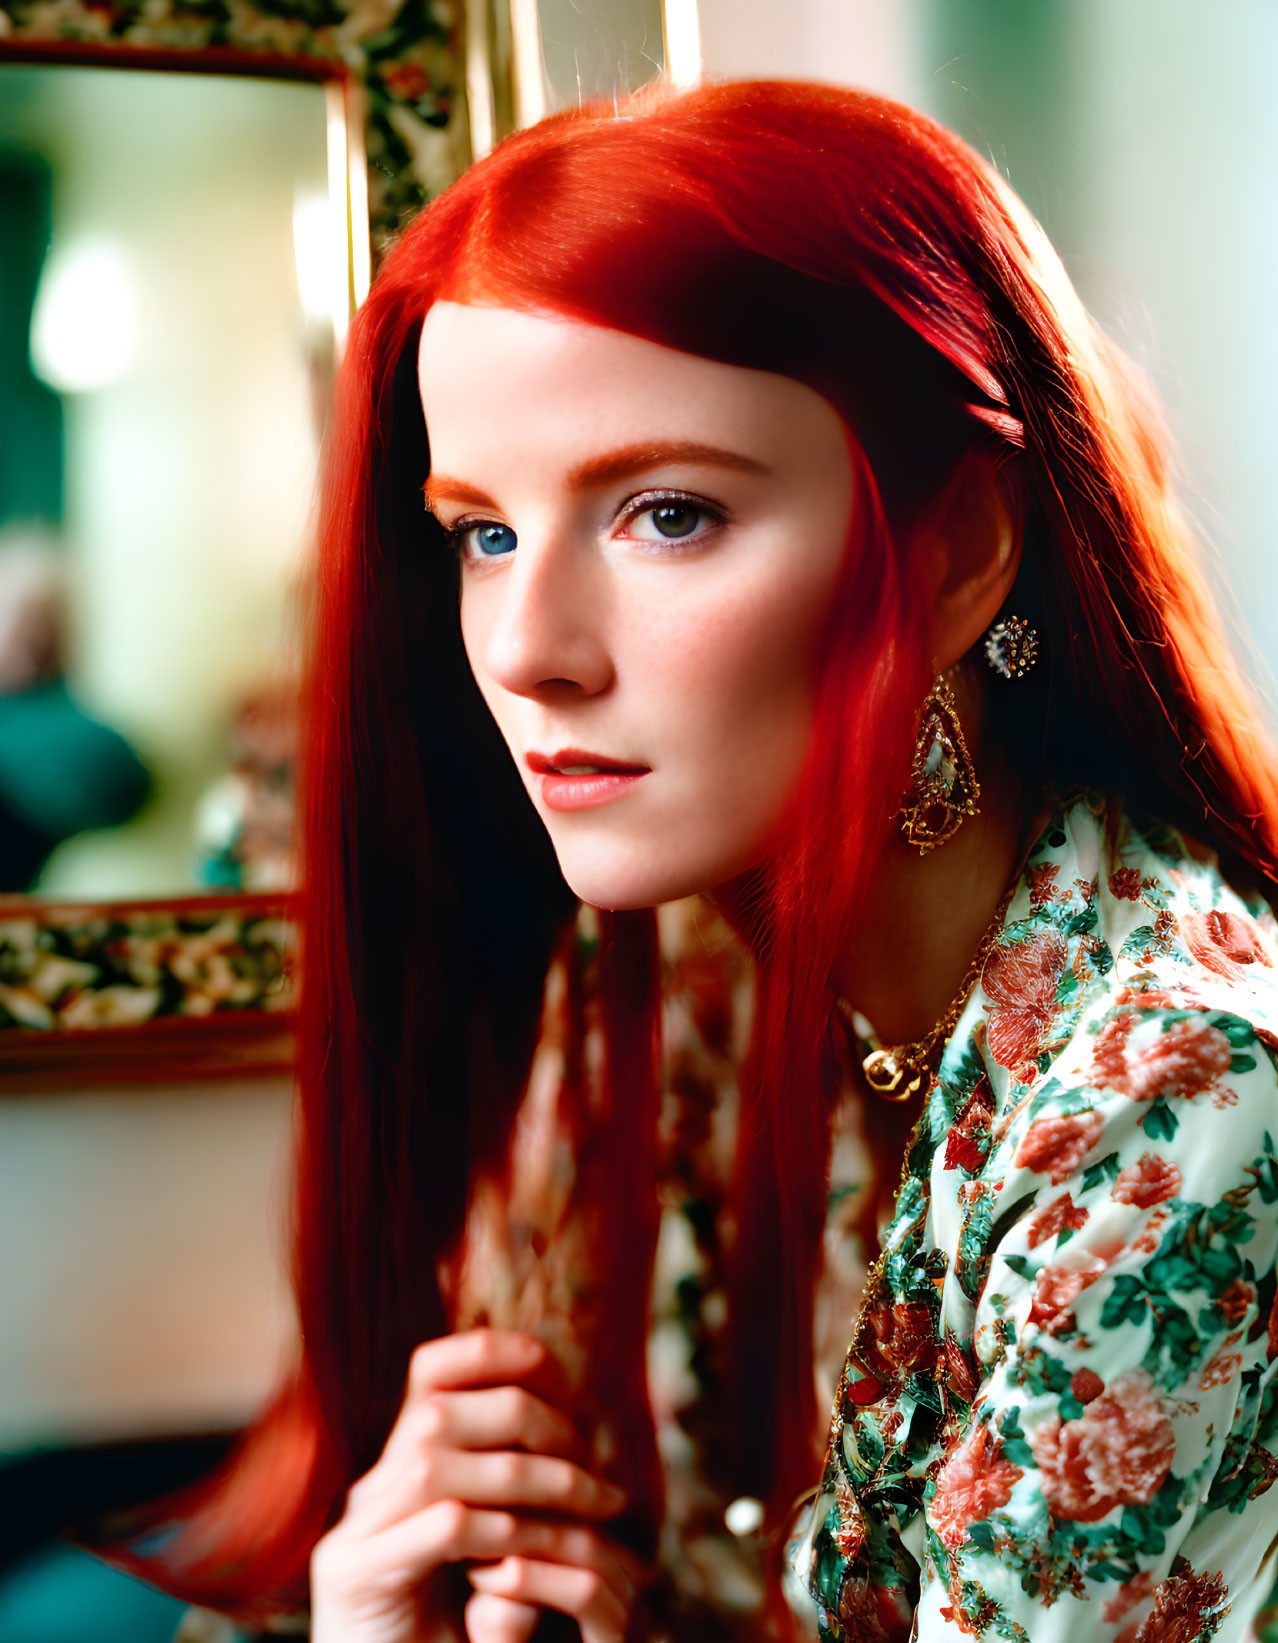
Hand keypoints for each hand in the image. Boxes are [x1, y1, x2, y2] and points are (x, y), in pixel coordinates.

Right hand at [310, 1329, 634, 1642]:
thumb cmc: (460, 1634)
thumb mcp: (496, 1548)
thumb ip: (511, 1488)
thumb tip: (578, 1420)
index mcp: (398, 1471)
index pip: (430, 1369)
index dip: (494, 1354)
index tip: (562, 1377)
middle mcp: (368, 1491)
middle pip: (438, 1410)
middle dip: (529, 1421)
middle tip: (592, 1464)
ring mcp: (352, 1532)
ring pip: (438, 1465)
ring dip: (531, 1476)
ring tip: (592, 1504)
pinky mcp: (351, 1576)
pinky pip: (443, 1526)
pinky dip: (504, 1530)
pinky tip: (543, 1550)